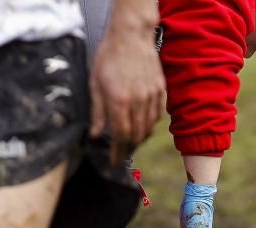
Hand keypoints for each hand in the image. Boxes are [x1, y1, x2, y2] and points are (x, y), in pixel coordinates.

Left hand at [90, 11, 164, 165]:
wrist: (131, 36)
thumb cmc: (109, 57)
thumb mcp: (95, 84)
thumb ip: (97, 112)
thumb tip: (95, 135)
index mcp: (119, 101)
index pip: (120, 136)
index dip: (117, 152)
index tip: (113, 162)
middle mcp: (138, 102)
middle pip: (136, 136)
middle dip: (127, 148)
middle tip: (120, 154)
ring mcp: (151, 97)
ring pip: (148, 128)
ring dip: (138, 138)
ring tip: (129, 141)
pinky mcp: (161, 91)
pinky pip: (157, 116)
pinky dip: (149, 125)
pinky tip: (141, 125)